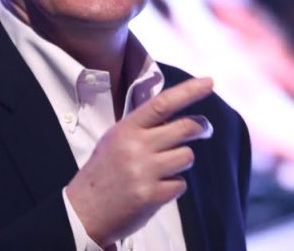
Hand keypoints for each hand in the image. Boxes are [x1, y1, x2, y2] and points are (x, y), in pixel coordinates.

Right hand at [65, 77, 214, 246]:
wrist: (84, 212)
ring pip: (186, 156)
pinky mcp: (152, 196)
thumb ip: (143, 128)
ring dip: (181, 161)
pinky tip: (155, 189)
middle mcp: (136, 147)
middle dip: (201, 127)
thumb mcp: (115, 140)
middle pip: (185, 128)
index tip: (208, 82)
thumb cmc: (103, 172)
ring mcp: (145, 172)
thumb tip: (177, 118)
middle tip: (205, 129)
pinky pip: (180, 184)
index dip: (189, 91)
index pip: (162, 104)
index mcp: (126, 129)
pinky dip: (173, 186)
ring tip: (162, 169)